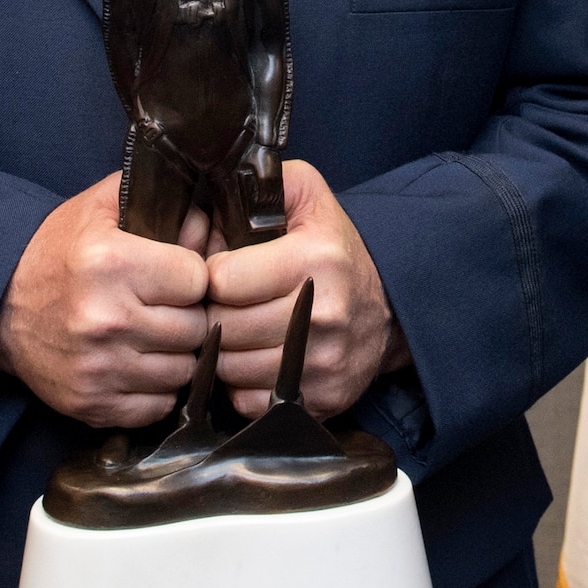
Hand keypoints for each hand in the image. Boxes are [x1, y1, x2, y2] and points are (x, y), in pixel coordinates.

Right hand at [0, 174, 209, 427]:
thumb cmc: (56, 254)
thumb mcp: (100, 209)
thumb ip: (160, 202)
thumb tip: (210, 223)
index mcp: (112, 263)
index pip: (198, 278)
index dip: (191, 275)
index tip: (174, 275)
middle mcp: (108, 319)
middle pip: (196, 328)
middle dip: (186, 315)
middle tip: (162, 306)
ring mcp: (100, 369)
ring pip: (184, 370)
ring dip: (174, 354)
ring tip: (150, 334)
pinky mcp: (93, 405)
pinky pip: (158, 405)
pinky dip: (155, 389)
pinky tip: (136, 363)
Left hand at [206, 159, 409, 419]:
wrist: (388, 306)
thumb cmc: (333, 249)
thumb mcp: (305, 196)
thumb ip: (257, 185)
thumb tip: (199, 212)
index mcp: (315, 259)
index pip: (223, 279)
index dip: (211, 274)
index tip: (220, 271)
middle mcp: (323, 314)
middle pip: (224, 327)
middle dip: (213, 313)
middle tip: (224, 303)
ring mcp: (324, 363)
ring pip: (231, 368)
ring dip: (225, 351)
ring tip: (239, 329)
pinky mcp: (322, 399)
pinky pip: (250, 402)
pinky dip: (242, 385)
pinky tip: (255, 359)